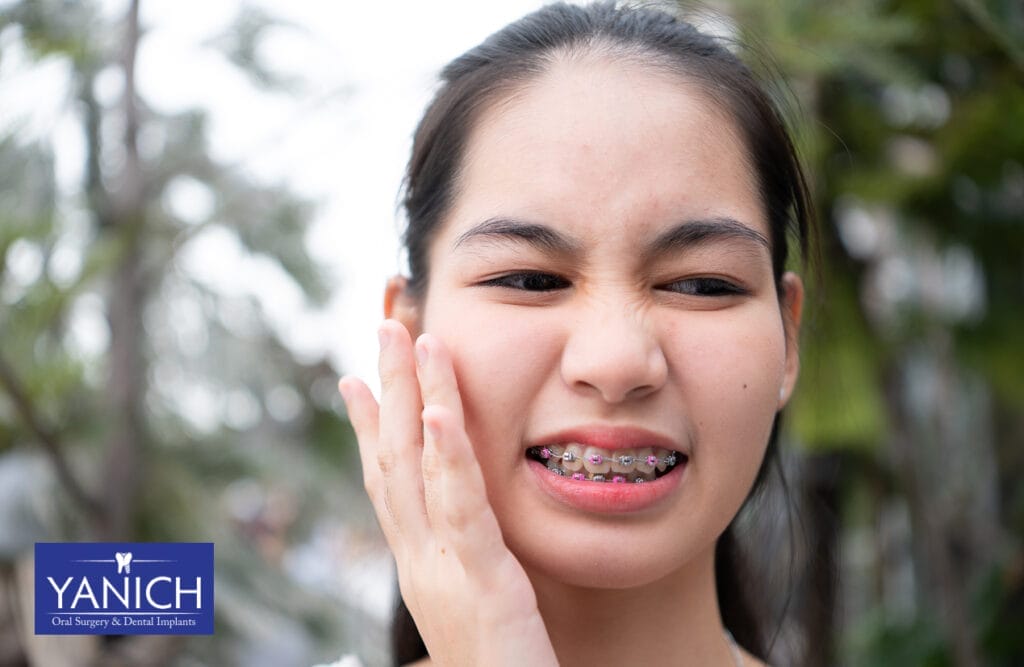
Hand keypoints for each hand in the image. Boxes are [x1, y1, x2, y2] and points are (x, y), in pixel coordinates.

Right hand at [338, 320, 558, 666]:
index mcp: (420, 565)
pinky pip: (461, 509)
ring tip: (409, 336)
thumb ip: (465, 566)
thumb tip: (461, 538)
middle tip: (382, 325)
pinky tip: (441, 411)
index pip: (388, 483)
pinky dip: (448, 455)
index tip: (354, 379)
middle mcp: (418, 563)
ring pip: (417, 469)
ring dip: (411, 397)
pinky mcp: (481, 582)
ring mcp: (442, 570)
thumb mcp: (474, 607)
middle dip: (386, 388)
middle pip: (392, 460)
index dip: (369, 427)